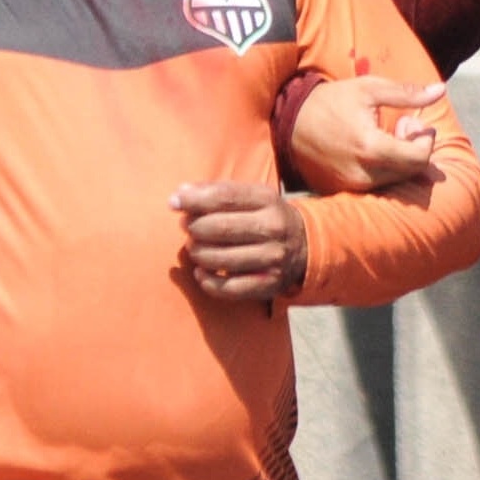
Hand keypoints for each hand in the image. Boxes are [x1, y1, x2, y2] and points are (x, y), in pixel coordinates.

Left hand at [173, 183, 307, 302]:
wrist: (306, 245)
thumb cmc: (265, 216)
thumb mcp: (251, 196)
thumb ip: (216, 192)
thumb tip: (179, 194)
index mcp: (267, 199)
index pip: (224, 197)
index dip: (193, 200)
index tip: (173, 203)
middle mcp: (272, 228)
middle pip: (220, 228)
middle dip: (194, 228)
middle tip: (186, 228)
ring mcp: (272, 258)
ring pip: (220, 259)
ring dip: (198, 253)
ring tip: (194, 248)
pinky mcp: (269, 284)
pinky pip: (229, 288)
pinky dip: (207, 281)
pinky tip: (200, 272)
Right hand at [287, 76, 442, 193]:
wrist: (290, 121)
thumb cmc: (332, 101)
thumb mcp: (369, 89)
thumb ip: (407, 93)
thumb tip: (440, 90)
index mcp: (370, 147)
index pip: (419, 158)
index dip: (425, 140)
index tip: (413, 122)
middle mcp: (362, 174)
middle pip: (410, 171)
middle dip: (414, 148)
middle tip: (400, 125)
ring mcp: (351, 187)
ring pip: (395, 181)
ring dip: (400, 159)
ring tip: (385, 135)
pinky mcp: (342, 192)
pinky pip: (376, 186)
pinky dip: (383, 169)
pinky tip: (371, 149)